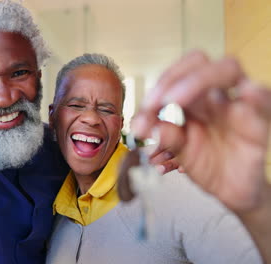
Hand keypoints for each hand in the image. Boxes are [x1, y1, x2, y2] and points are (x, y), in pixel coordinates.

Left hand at [132, 50, 270, 212]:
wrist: (229, 189)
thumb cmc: (205, 161)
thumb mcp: (178, 150)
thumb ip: (162, 135)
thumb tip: (141, 127)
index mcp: (193, 96)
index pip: (176, 73)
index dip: (158, 86)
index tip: (145, 109)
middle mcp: (215, 92)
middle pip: (199, 62)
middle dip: (173, 78)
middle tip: (157, 104)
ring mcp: (238, 103)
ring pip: (228, 69)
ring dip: (198, 79)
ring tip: (174, 100)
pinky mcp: (258, 122)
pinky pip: (262, 101)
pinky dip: (255, 95)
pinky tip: (246, 93)